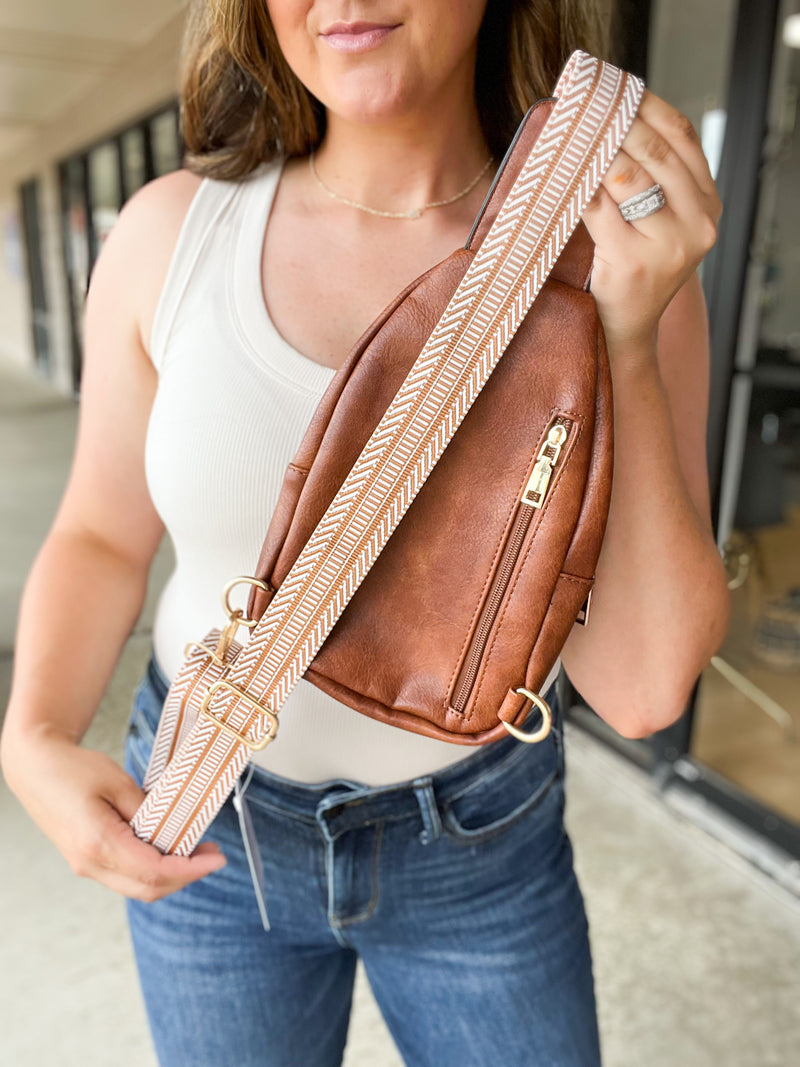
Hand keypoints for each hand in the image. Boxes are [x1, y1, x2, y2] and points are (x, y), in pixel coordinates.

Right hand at [3, 730, 226, 900]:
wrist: (35, 768)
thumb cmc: (73, 769)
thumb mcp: (118, 782)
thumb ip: (147, 811)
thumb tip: (173, 831)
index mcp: (98, 844)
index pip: (154, 872)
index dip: (190, 869)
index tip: (217, 858)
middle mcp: (90, 863)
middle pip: (148, 888)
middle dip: (185, 876)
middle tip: (212, 855)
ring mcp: (86, 866)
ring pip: (137, 887)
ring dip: (170, 875)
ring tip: (195, 850)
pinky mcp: (86, 860)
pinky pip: (125, 875)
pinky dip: (151, 869)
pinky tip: (167, 849)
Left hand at [581, 88, 722, 357]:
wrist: (626, 330)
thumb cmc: (634, 270)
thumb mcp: (659, 224)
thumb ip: (652, 180)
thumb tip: (608, 119)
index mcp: (707, 205)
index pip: (683, 137)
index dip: (649, 107)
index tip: (618, 89)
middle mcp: (697, 224)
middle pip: (655, 151)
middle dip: (617, 124)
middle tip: (585, 107)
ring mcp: (667, 245)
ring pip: (627, 177)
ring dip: (594, 152)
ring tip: (571, 137)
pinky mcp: (632, 262)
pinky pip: (598, 208)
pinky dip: (577, 186)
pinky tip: (561, 175)